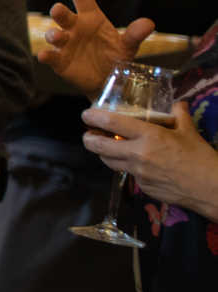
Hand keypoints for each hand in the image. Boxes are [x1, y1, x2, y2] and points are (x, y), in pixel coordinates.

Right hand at [40, 0, 153, 95]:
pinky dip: (46, 56)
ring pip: (54, 35)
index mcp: (91, 19)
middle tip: (57, 9)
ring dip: (53, 35)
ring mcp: (65, 45)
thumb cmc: (115, 57)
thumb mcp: (128, 46)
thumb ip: (135, 34)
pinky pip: (50, 56)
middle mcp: (75, 28)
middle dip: (59, 12)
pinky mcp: (60, 61)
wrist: (108, 81)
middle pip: (64, 15)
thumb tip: (148, 23)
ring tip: (59, 37)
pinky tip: (44, 56)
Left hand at [82, 101, 217, 220]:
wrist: (210, 188)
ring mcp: (137, 172)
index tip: (86, 114)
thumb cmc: (200, 157)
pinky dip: (126, 166)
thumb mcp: (189, 131)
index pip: (112, 123)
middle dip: (88, 139)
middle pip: (98, 146)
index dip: (94, 117)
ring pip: (108, 161)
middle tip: (88, 134)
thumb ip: (179, 114)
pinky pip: (126, 174)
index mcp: (149, 136)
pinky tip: (134, 162)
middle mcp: (138, 154)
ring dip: (103, 153)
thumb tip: (177, 103)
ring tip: (105, 146)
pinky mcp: (141, 186)